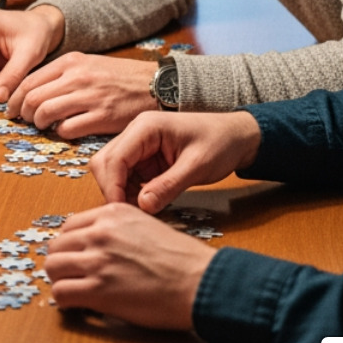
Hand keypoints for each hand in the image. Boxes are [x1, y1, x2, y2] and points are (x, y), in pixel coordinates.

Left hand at [6, 53, 158, 137]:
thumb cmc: (121, 77)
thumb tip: (34, 89)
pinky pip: (67, 129)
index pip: (29, 80)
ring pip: (45, 113)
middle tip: (22, 119)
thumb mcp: (89, 63)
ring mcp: (90, 97)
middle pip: (32, 97)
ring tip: (41, 126)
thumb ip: (63, 74)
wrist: (156, 85)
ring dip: (38, 123)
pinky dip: (59, 133)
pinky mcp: (102, 117)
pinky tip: (63, 131)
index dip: (14, 97)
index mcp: (71, 62)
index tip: (10, 107)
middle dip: (21, 112)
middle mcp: (77, 77)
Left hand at [44, 203, 214, 329]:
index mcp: (113, 213)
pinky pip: (61, 293)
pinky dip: (65, 301)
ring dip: (60, 281)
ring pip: (53, 267)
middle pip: (57, 246)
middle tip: (73, 277)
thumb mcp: (147, 226)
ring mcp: (98, 260)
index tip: (77, 258)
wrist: (201, 282)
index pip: (70, 226)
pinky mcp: (99, 289)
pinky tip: (79, 305)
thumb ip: (119, 230)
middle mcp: (101, 232)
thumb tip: (97, 245)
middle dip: (62, 262)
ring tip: (74, 291)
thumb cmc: (183, 260)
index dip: (72, 246)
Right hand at [89, 111, 263, 213]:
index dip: (113, 186)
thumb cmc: (220, 142)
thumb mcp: (197, 166)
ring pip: (112, 171)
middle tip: (128, 214)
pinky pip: (127, 177)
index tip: (120, 211)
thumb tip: (142, 206)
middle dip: (112, 189)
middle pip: (105, 163)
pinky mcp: (143, 158)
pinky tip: (145, 204)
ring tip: (139, 211)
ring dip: (120, 192)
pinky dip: (130, 192)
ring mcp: (138, 145)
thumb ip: (168, 186)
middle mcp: (136, 133)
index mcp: (146, 127)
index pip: (115, 158)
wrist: (236, 136)